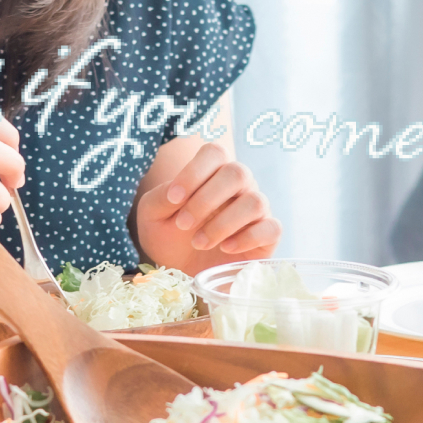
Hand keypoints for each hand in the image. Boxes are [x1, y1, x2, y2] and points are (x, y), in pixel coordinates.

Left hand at [133, 143, 279, 273]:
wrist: (183, 270)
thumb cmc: (170, 236)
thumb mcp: (152, 217)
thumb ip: (159, 198)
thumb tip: (174, 191)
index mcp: (212, 172)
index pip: (215, 153)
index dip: (194, 172)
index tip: (173, 198)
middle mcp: (240, 185)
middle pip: (238, 173)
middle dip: (206, 200)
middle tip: (183, 225)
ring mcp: (256, 209)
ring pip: (255, 202)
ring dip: (222, 224)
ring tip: (199, 242)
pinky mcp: (267, 235)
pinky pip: (271, 228)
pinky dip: (247, 239)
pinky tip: (225, 249)